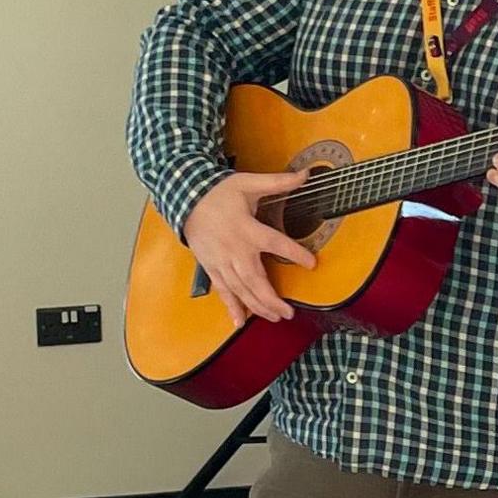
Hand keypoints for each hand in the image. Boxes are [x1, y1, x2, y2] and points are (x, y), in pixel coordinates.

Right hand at [181, 170, 316, 326]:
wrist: (184, 199)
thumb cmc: (218, 193)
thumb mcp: (248, 183)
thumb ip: (277, 182)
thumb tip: (305, 175)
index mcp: (247, 229)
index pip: (276, 243)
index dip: (295, 253)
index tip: (312, 263)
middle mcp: (234, 250)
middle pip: (255, 279)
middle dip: (272, 299)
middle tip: (289, 312)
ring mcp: (221, 262)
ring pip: (240, 290)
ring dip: (257, 306)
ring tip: (275, 317)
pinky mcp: (211, 268)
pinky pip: (222, 291)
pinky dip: (231, 307)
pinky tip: (240, 322)